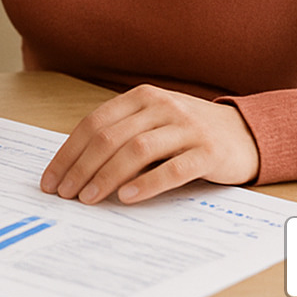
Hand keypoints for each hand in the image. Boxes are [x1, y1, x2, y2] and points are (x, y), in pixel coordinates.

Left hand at [40, 83, 259, 204]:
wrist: (245, 134)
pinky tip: (128, 197)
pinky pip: (173, 168)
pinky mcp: (208, 151)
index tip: (52, 178)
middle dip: (81, 168)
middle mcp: (161, 106)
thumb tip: (75, 167)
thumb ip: (121, 135)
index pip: (94, 124)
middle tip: (65, 193)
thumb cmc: (188, 132)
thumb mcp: (153, 123)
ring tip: (89, 198)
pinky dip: (147, 183)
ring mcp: (186, 127)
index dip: (69, 152)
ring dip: (106, 176)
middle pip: (110, 137)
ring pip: (136, 150)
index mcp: (141, 97)